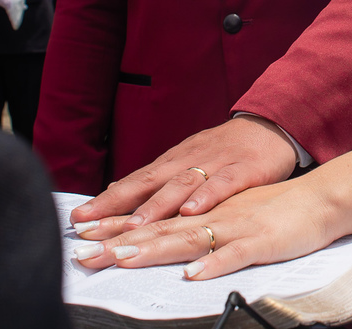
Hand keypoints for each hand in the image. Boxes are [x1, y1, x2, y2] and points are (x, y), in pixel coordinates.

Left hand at [69, 115, 298, 231]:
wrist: (271, 126)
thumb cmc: (228, 149)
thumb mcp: (190, 161)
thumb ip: (158, 181)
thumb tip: (117, 197)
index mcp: (175, 160)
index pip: (135, 180)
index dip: (107, 200)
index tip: (79, 217)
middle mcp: (190, 160)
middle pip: (150, 182)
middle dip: (119, 204)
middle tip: (93, 223)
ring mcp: (216, 163)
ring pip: (181, 184)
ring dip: (156, 205)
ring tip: (135, 225)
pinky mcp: (244, 169)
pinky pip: (223, 184)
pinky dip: (206, 197)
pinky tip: (192, 211)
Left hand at [72, 176, 334, 279]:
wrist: (320, 196)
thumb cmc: (273, 202)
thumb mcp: (226, 202)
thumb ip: (193, 211)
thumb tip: (158, 223)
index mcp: (202, 200)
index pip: (151, 209)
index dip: (116, 219)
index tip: (82, 230)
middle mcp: (211, 208)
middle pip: (159, 221)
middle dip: (120, 237)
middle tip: (87, 252)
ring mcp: (235, 222)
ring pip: (189, 232)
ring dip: (156, 246)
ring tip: (124, 258)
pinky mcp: (261, 238)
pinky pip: (235, 251)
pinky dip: (214, 261)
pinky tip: (194, 273)